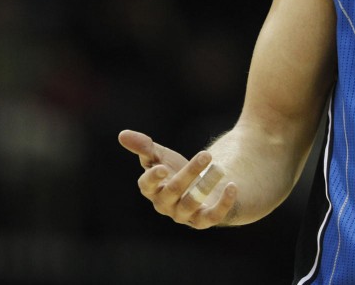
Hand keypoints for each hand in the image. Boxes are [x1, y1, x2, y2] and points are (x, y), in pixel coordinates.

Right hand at [118, 129, 237, 228]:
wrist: (198, 186)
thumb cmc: (174, 170)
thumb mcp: (160, 156)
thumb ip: (144, 147)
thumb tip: (122, 134)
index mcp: (153, 189)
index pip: (146, 186)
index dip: (152, 178)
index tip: (161, 167)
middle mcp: (165, 204)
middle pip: (172, 191)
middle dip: (188, 173)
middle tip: (206, 154)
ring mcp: (184, 214)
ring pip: (191, 204)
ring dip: (205, 186)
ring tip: (219, 168)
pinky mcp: (203, 220)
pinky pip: (213, 217)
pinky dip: (223, 203)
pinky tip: (232, 186)